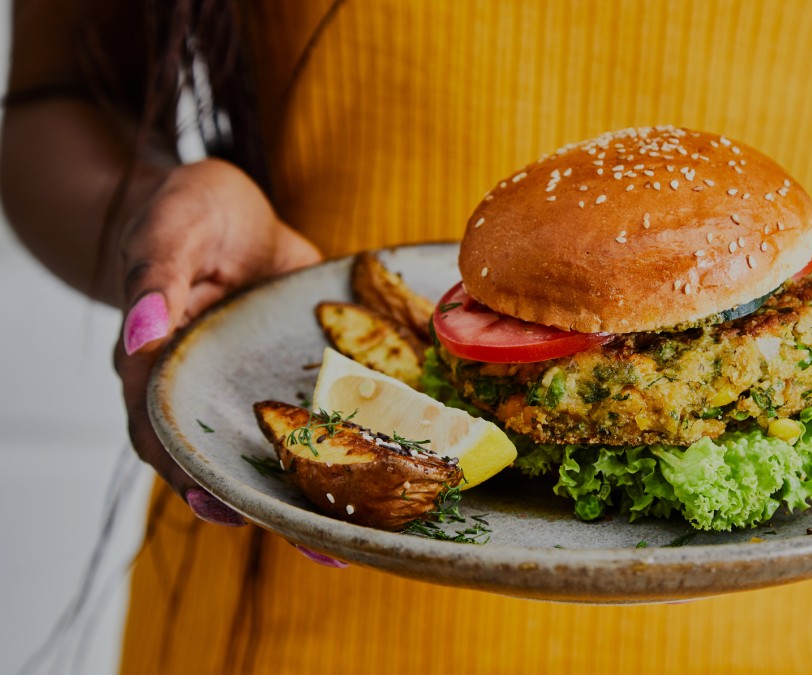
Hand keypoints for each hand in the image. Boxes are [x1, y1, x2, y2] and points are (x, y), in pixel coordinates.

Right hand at [113, 159, 321, 525]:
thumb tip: (142, 332)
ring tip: (353, 539)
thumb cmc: (189, 212)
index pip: (164, 432)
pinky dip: (338, 450)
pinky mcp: (288, 380)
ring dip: (307, 495)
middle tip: (316, 546)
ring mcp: (248, 390)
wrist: (232, 208)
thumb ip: (155, 278)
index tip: (221, 504)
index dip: (188, 472)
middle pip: (223, 461)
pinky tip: (381, 477)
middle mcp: (203, 390)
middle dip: (265, 506)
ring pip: (270, 453)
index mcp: (157, 364)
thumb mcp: (172, 229)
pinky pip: (310, 422)